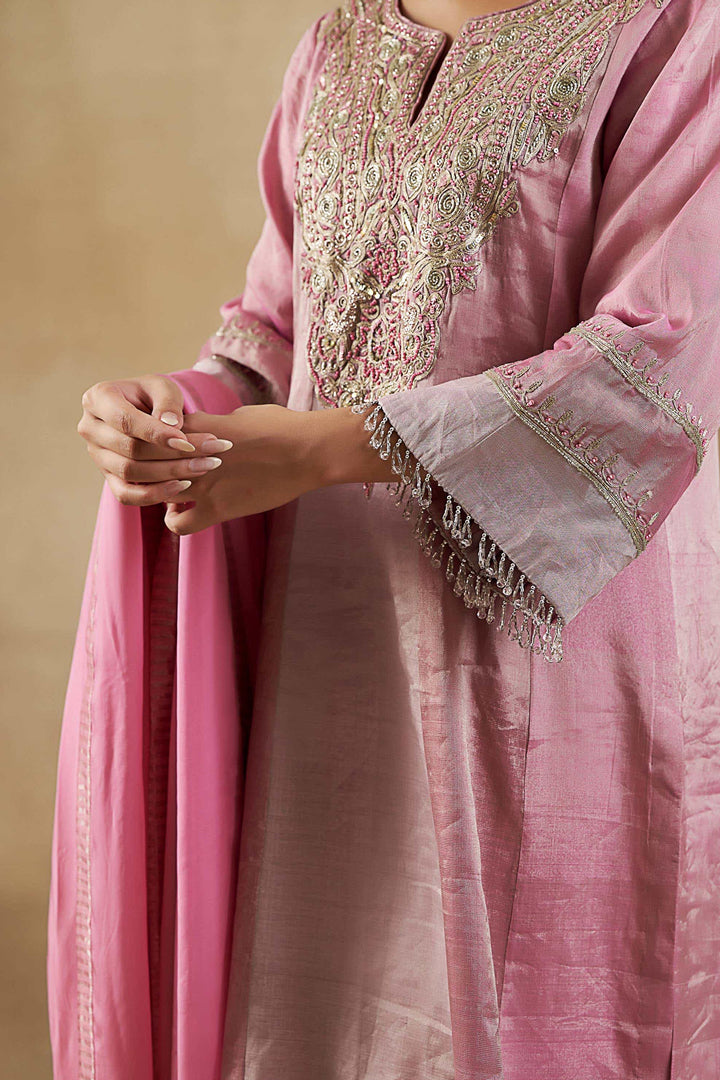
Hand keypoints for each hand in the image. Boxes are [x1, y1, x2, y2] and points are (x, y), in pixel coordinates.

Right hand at [78, 374, 234, 505]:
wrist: (144, 410)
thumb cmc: (153, 395)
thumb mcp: (162, 387)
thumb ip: (167, 402)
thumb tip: (173, 426)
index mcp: (98, 399)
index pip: (125, 421)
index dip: (157, 434)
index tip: (190, 442)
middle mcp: (90, 428)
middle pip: (131, 449)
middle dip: (174, 454)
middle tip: (212, 454)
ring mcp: (97, 456)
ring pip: (130, 472)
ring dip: (170, 473)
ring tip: (205, 466)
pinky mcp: (108, 477)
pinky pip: (126, 495)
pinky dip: (155, 494)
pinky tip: (183, 486)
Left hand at [163, 402, 397, 534]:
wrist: (308, 452)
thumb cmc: (282, 427)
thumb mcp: (241, 415)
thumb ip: (215, 424)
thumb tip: (206, 429)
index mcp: (198, 428)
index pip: (154, 433)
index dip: (155, 441)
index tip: (165, 446)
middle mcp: (193, 455)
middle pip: (148, 462)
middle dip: (150, 467)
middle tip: (160, 472)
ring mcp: (203, 484)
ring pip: (158, 493)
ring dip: (160, 493)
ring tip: (172, 493)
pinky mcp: (218, 509)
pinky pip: (179, 525)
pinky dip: (175, 521)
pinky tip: (183, 513)